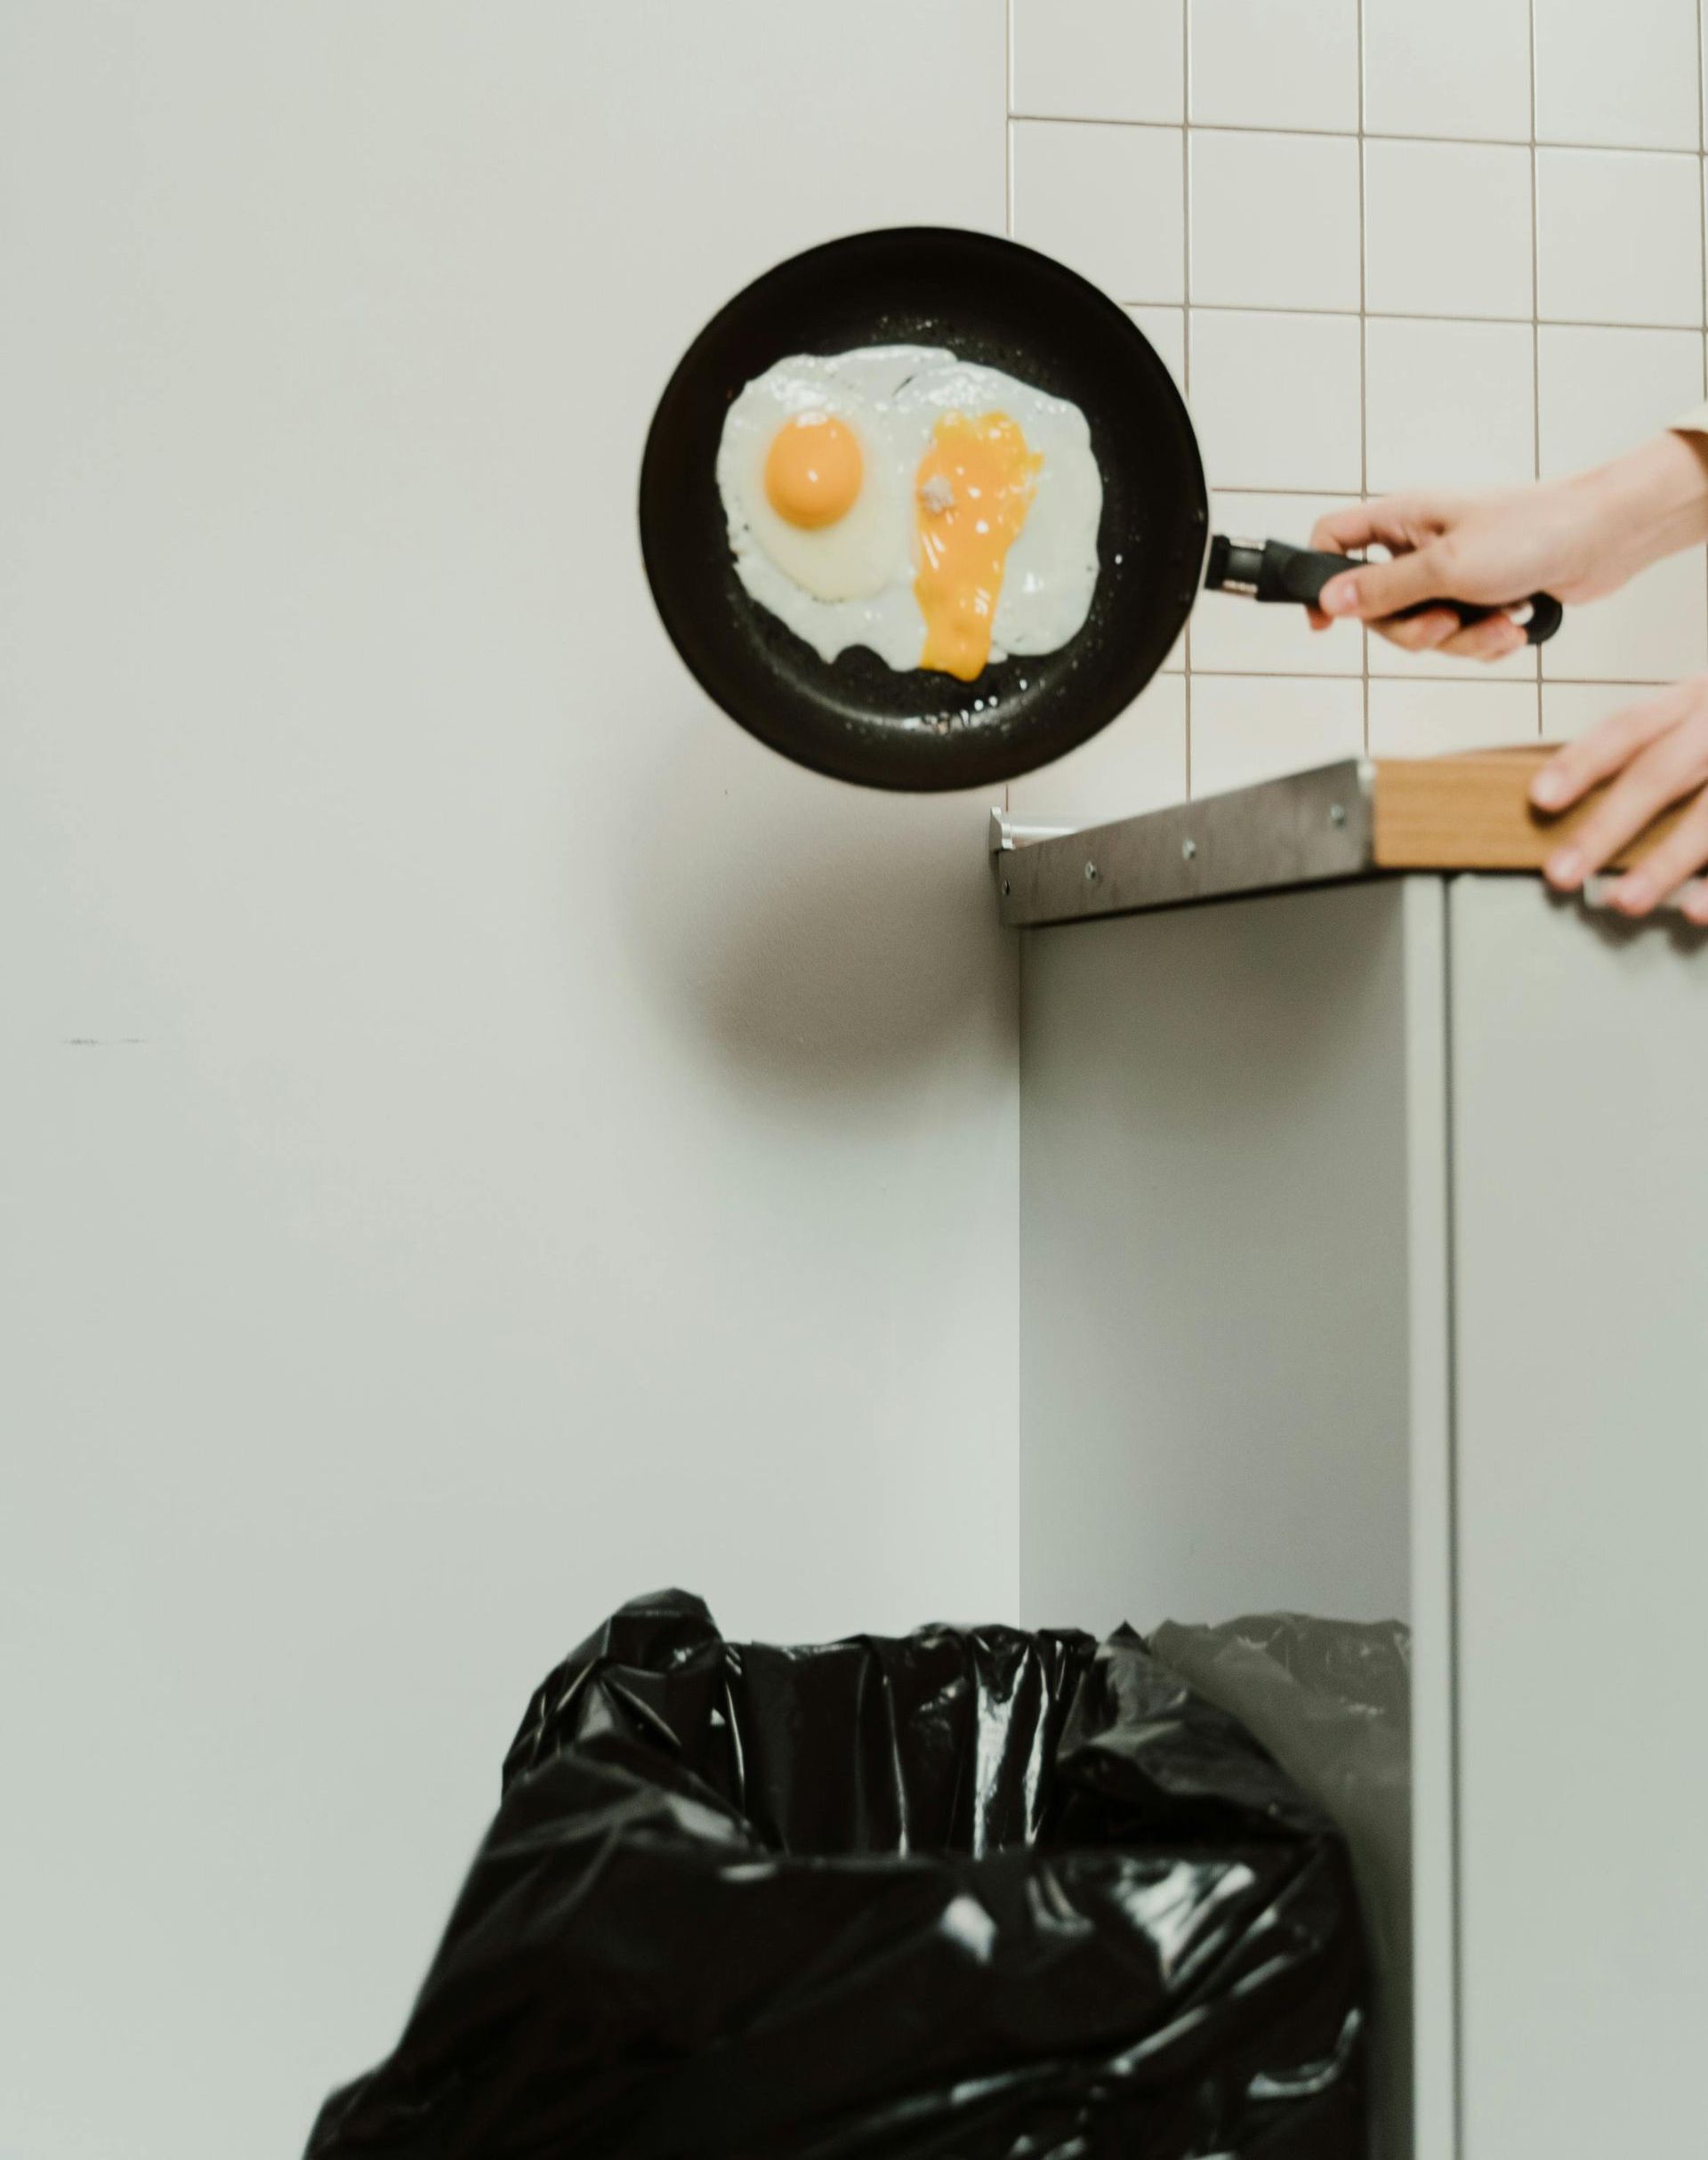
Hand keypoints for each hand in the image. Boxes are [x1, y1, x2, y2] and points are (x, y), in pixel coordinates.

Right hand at [1306, 432, 1707, 661]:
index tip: (1324, 621)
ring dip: (1461, 639)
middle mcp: (1421, 545)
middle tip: (1443, 623)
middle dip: (1414, 629)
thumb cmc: (1534, 529)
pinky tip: (1513, 625)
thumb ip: (1382, 588)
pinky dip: (1485, 640)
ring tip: (1496, 624)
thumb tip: (1330, 600)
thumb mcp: (1446, 566)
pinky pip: (1460, 637)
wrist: (1605, 539)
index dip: (1319, 580)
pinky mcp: (1481, 597)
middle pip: (1379, 606)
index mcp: (1403, 519)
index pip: (1334, 540)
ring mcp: (1452, 573)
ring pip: (1423, 629)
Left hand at [1530, 681, 1707, 922]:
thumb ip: (1653, 752)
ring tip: (1624, 902)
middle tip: (1562, 872)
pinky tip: (1696, 912)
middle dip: (1608, 825)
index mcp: (1694, 701)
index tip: (1541, 798)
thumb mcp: (1696, 720)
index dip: (1583, 762)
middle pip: (1662, 772)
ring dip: (1667, 860)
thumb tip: (1562, 806)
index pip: (1629, 728)